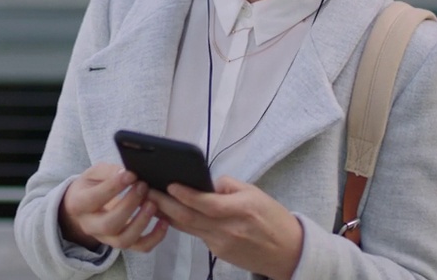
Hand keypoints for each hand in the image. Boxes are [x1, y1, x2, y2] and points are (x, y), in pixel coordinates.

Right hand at [59, 163, 168, 252]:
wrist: (85, 208)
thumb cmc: (92, 186)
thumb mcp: (94, 174)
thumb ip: (109, 172)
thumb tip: (127, 173)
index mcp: (79, 204)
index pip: (94, 199)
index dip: (113, 187)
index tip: (131, 174)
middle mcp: (90, 226)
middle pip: (109, 224)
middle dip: (129, 206)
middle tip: (143, 186)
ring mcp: (106, 238)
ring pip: (123, 240)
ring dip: (141, 222)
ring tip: (153, 203)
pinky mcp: (122, 243)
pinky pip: (140, 247)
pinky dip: (155, 237)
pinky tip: (164, 221)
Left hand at [150, 176, 302, 279]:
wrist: (287, 252)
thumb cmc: (273, 219)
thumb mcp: (256, 193)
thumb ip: (229, 186)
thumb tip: (207, 183)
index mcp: (241, 209)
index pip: (207, 203)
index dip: (186, 195)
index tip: (170, 185)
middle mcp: (229, 229)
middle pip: (190, 217)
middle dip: (166, 204)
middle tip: (148, 191)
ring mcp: (222, 243)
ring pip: (188, 228)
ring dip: (168, 214)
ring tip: (152, 200)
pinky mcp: (218, 252)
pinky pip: (197, 235)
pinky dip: (183, 224)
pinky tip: (172, 214)